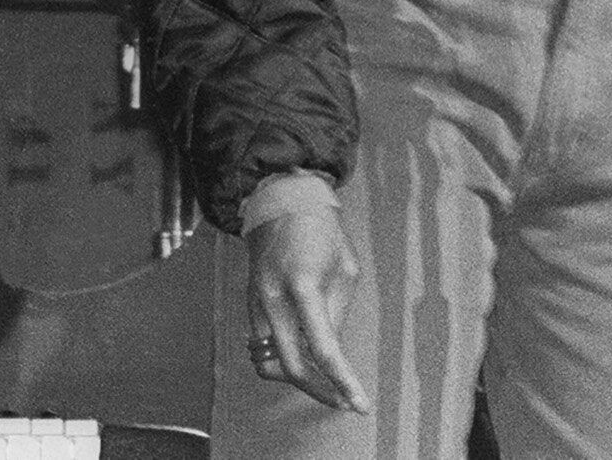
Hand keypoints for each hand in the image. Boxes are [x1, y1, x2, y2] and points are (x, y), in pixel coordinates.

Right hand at [244, 202, 371, 412]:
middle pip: (292, 368)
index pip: (323, 349)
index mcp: (303, 287)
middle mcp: (273, 301)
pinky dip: (286, 359)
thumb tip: (332, 357)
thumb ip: (337, 316)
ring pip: (271, 365)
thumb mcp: (346, 271)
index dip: (343, 381)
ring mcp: (257, 305)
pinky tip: (307, 357)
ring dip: (299, 379)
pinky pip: (264, 349)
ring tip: (326, 379)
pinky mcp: (250, 307)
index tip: (360, 405)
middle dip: (320, 391)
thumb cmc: (323, 234)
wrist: (282, 206)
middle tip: (345, 400)